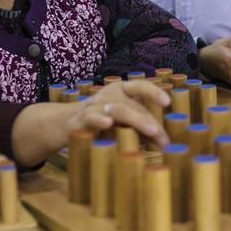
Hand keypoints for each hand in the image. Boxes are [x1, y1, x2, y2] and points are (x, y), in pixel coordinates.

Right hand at [12, 80, 170, 166]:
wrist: (64, 124)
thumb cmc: (102, 122)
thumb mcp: (124, 122)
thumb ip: (143, 129)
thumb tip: (167, 144)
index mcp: (121, 91)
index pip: (139, 86)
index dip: (153, 92)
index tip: (167, 102)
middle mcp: (109, 95)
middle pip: (133, 104)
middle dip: (150, 122)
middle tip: (164, 139)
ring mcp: (94, 106)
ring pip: (117, 109)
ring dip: (136, 119)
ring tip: (151, 130)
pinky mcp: (80, 121)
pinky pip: (90, 118)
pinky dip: (99, 120)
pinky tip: (108, 123)